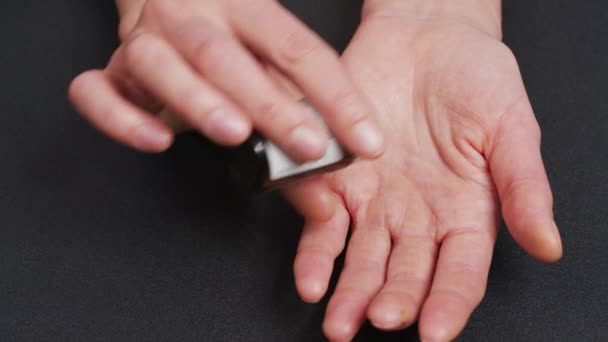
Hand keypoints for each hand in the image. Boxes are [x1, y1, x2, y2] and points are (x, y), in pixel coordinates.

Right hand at [68, 0, 384, 161]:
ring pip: (159, 62)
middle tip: (308, 146)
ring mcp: (146, 41)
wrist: (170, 9)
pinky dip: (121, 117)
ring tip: (234, 133)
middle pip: (226, 56)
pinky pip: (96, 92)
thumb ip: (297, 131)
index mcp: (245, 9)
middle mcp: (192, 17)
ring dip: (196, 99)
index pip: (299, 50)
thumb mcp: (271, 75)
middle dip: (271, 103)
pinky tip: (156, 141)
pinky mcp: (110, 72)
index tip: (367, 143)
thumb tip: (325, 202)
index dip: (339, 98)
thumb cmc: (230, 49)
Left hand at [284, 4, 562, 340]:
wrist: (424, 35)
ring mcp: (376, 201)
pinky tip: (311, 275)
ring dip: (349, 290)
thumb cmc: (476, 77)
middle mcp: (418, 216)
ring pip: (362, 258)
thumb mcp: (511, 128)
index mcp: (466, 212)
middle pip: (406, 272)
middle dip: (392, 300)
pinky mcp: (339, 178)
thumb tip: (548, 245)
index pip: (460, 271)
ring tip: (337, 319)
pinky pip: (323, 219)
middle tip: (378, 320)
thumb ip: (523, 188)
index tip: (435, 331)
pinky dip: (316, 248)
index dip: (449, 302)